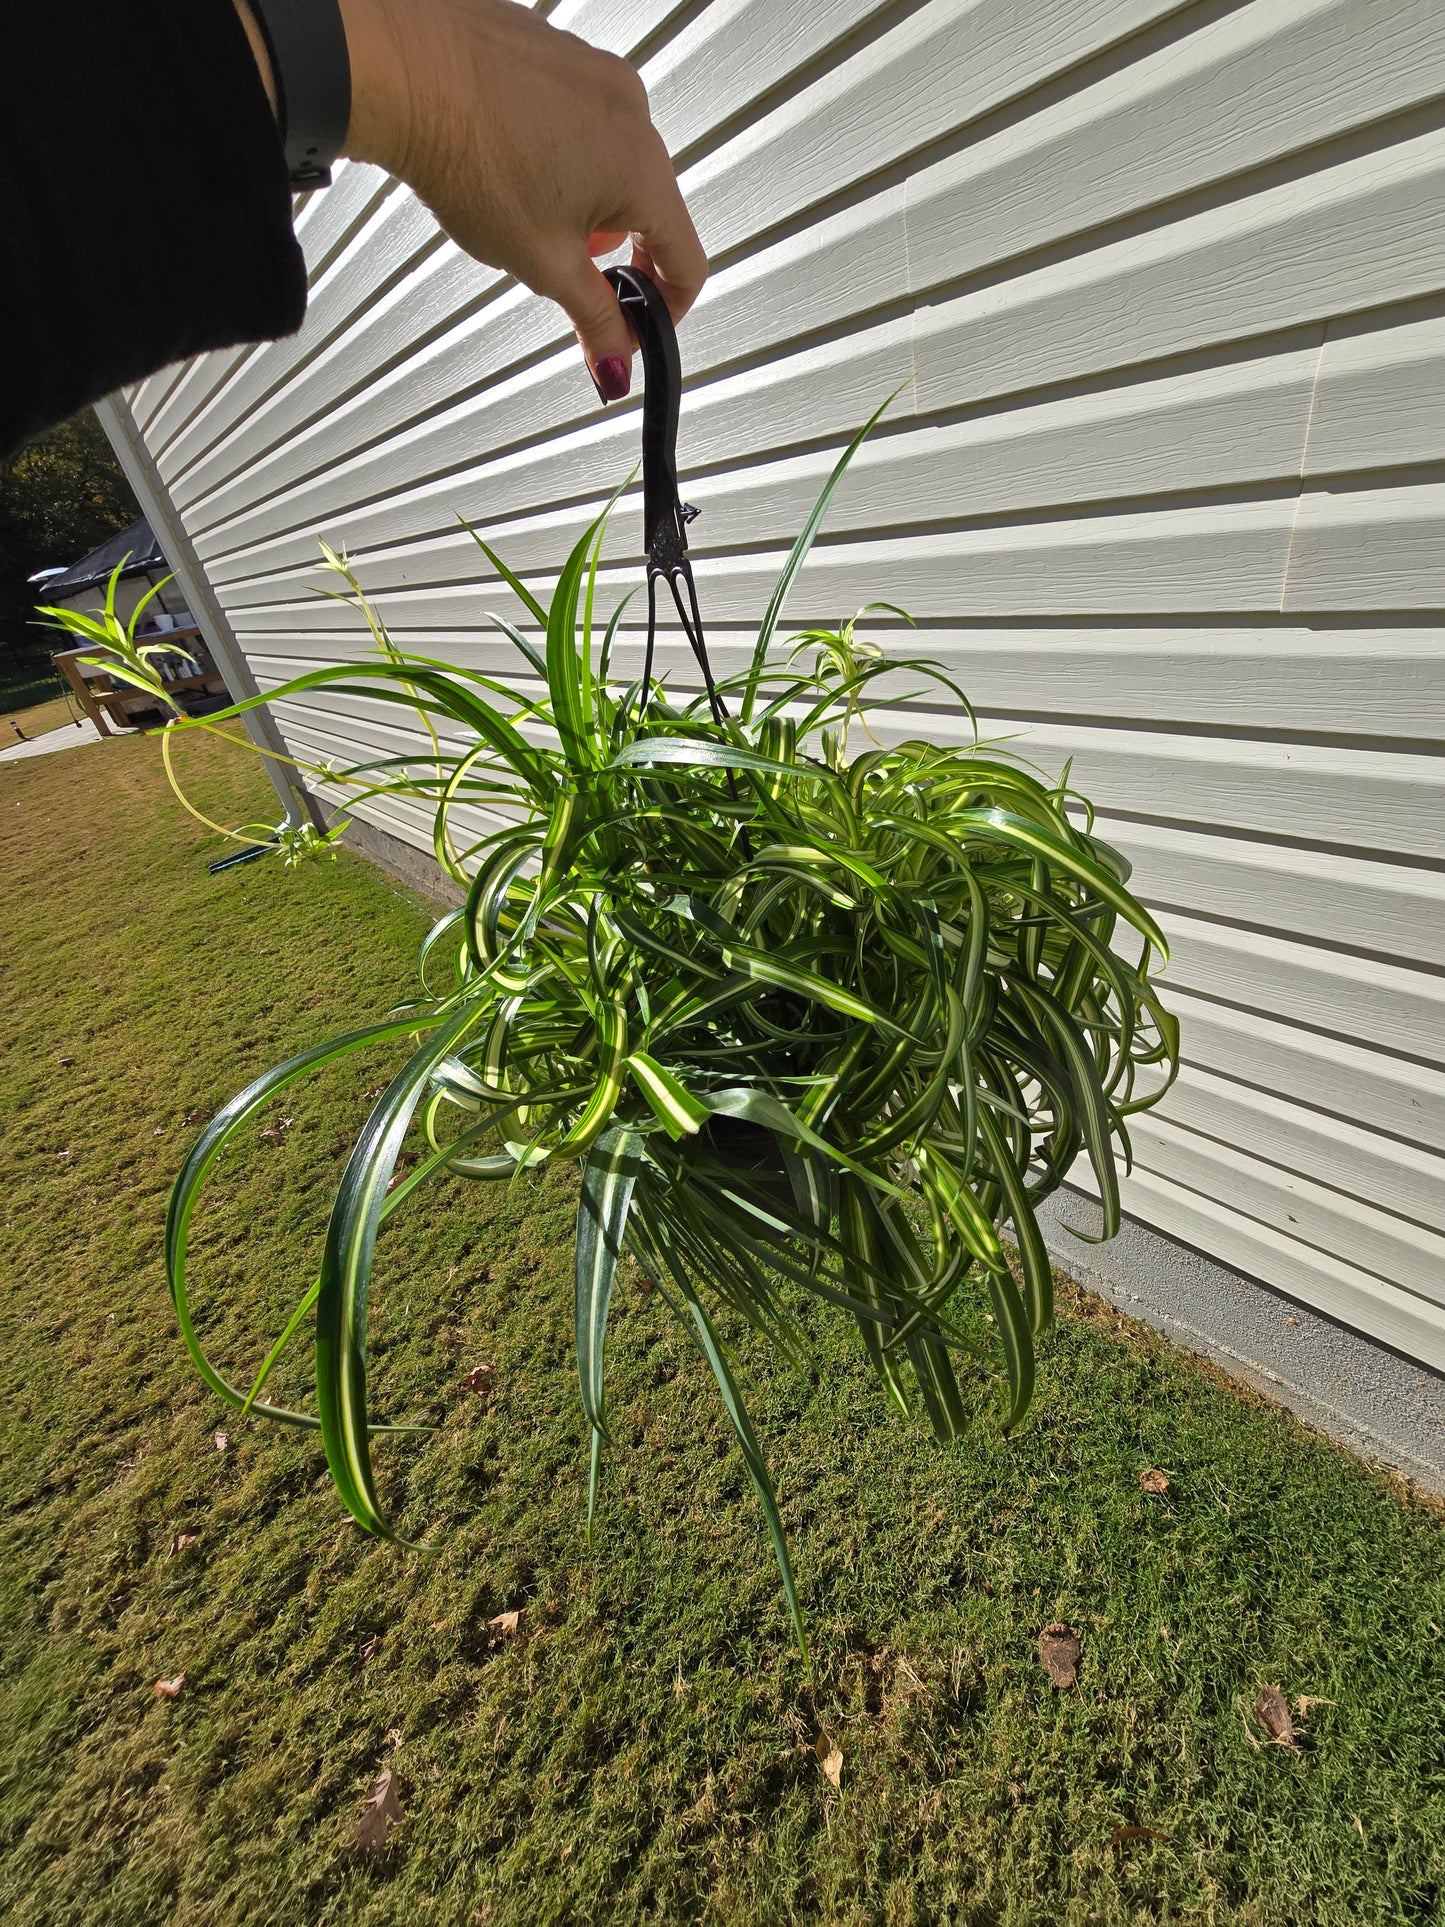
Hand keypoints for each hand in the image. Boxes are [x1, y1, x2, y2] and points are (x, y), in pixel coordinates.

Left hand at [333, 0, 705, 398]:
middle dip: (614, 251)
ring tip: (525, 206)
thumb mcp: (541, 262)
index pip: (688, 262)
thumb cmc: (466, 152)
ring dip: (584, 200)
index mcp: (643, 170)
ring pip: (612, 162)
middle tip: (566, 268)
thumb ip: (593, 317)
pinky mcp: (561, 52)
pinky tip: (511, 162)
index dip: (666, 309)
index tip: (639, 326)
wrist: (402, 69)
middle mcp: (632, 113)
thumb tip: (615, 358)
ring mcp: (597, 74)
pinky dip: (557, 152)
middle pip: (650, 209)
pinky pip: (577, 120)